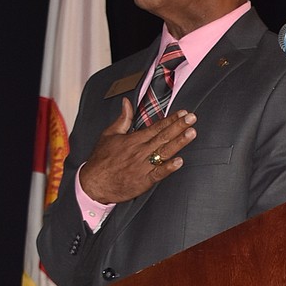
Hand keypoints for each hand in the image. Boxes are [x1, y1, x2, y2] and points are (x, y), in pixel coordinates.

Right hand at [79, 99, 197, 203]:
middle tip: (192, 118)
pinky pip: (158, 174)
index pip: (156, 127)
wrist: (92, 183)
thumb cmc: (101, 159)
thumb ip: (123, 119)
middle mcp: (140, 151)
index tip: (184, 113)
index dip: (171, 120)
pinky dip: (168, 168)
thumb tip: (127, 102)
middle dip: (179, 127)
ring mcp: (143, 166)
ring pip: (164, 152)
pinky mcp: (143, 181)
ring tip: (191, 133)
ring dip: (178, 142)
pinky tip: (179, 161)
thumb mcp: (109, 135)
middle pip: (163, 137)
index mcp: (134, 140)